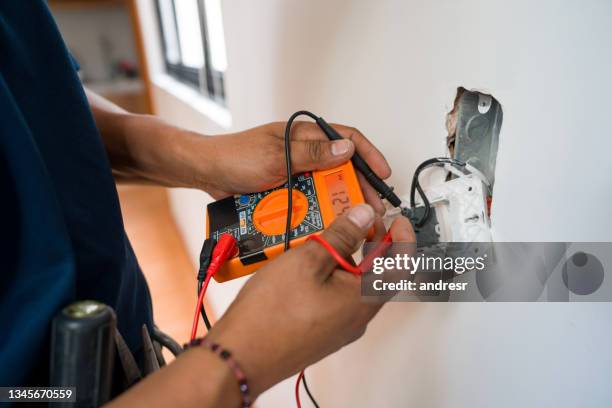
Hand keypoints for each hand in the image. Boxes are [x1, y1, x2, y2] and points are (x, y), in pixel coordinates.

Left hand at [198, 121, 391, 213]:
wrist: (207, 174)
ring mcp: (296, 173)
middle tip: (372, 207)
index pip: (346, 138)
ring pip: (327, 188)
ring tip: (353, 220)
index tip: (383, 173)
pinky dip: (318, 211)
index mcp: (305, 136)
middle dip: (360, 186)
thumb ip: (312, 153)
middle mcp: (304, 154)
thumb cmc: (235, 156)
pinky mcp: (287, 191)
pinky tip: (328, 223)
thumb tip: (346, 150)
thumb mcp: (276, 154)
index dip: (369, 154)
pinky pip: (309, 202)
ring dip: (340, 202)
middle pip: (342, 168)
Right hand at [205, 204, 414, 396]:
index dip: (404, 237)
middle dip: (373, 243)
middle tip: (359, 221)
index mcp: (364, 298)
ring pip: (355, 285)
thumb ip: (341, 235)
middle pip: (379, 274)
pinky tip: (311, 262)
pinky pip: (337, 297)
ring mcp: (339, 326)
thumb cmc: (272, 315)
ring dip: (349, 257)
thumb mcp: (309, 260)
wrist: (242, 355)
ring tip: (328, 236)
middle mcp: (357, 316)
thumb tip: (362, 217)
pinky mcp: (321, 329)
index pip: (402, 264)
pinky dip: (333, 274)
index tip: (397, 218)